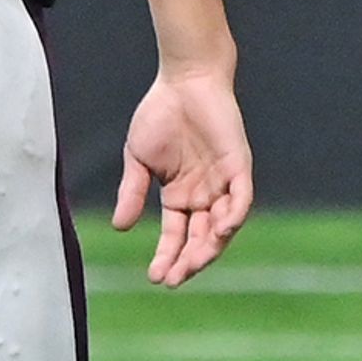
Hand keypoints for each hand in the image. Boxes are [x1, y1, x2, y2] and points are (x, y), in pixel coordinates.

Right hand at [113, 64, 253, 286]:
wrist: (183, 81)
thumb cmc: (160, 115)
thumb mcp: (138, 159)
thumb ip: (132, 193)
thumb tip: (120, 227)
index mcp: (180, 196)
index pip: (177, 236)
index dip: (168, 257)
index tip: (155, 277)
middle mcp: (204, 195)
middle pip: (200, 238)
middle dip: (188, 261)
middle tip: (173, 279)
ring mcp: (223, 182)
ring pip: (222, 226)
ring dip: (209, 247)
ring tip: (192, 264)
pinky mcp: (238, 166)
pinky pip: (241, 199)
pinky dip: (233, 216)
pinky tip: (219, 231)